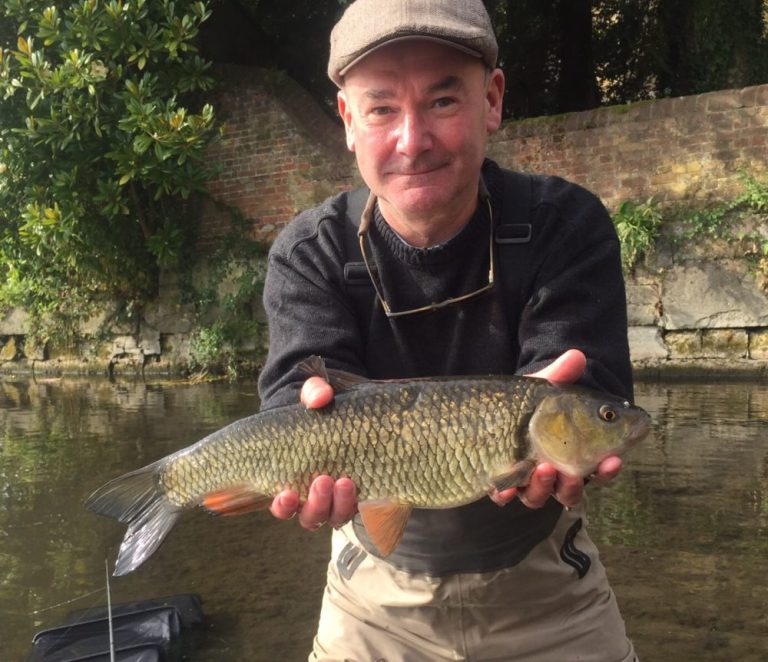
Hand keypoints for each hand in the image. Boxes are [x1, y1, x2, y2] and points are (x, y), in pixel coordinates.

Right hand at [269, 376, 357, 529]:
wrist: (349, 414)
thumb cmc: (321, 410)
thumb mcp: (316, 396)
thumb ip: (315, 392)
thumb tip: (321, 397)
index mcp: (294, 481)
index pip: (283, 506)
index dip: (283, 505)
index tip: (287, 493)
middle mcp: (315, 498)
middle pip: (312, 517)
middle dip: (316, 503)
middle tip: (322, 480)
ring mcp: (340, 499)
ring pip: (337, 516)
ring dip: (340, 504)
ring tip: (346, 482)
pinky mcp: (365, 495)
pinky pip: (364, 510)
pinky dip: (366, 504)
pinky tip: (371, 494)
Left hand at [490, 349, 622, 509]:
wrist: (493, 410)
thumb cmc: (528, 402)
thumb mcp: (542, 388)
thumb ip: (560, 375)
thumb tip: (576, 355)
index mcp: (576, 452)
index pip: (600, 468)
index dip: (610, 469)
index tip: (615, 459)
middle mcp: (555, 471)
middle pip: (572, 491)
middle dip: (576, 486)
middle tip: (577, 474)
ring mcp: (527, 479)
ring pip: (541, 496)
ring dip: (544, 487)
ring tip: (544, 469)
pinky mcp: (503, 482)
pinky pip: (505, 495)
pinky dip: (506, 493)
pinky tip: (504, 488)